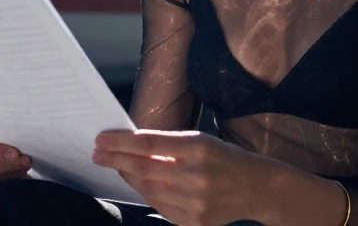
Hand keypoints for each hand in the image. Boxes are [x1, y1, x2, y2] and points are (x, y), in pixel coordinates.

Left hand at [92, 129, 277, 225]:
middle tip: (98, 154)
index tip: (102, 139)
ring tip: (119, 167)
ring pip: (149, 190)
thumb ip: (169, 144)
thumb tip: (129, 144)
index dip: (121, 142)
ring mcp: (197, 203)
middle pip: (144, 168)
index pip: (150, 143)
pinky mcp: (196, 222)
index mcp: (200, 147)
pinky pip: (161, 208)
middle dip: (117, 160)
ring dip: (130, 177)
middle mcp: (198, 175)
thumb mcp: (202, 141)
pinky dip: (148, 195)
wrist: (258, 188)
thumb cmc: (225, 159)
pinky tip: (142, 184)